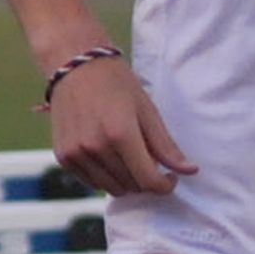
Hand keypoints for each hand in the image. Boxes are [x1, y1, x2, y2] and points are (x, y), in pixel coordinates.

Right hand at [49, 55, 195, 194]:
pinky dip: (105, 177)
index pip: (148, 180)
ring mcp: (76, 153)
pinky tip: (110, 156)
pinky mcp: (63, 156)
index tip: (170, 177)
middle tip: (149, 160)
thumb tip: (191, 171)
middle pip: (131, 186)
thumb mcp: (146, 109)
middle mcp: (95, 146)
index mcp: (120, 133)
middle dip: (146, 179)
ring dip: (126, 180)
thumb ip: (166, 145)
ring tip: (128, 156)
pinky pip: (91, 182)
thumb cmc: (115, 83)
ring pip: (111, 188)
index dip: (164, 185)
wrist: (74, 65)